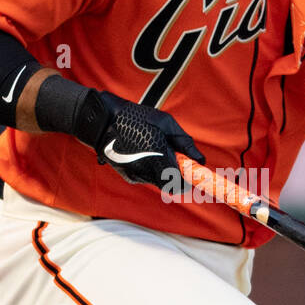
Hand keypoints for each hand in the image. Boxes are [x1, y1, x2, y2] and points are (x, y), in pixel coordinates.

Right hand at [74, 89, 204, 189]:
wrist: (103, 121)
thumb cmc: (136, 118)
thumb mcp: (165, 123)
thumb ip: (184, 143)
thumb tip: (201, 159)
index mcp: (158, 157)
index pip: (179, 184)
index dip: (189, 183)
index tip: (195, 177)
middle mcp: (146, 171)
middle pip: (169, 186)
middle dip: (177, 177)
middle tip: (178, 162)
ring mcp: (136, 175)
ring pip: (158, 181)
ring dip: (163, 171)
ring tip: (157, 150)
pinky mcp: (128, 176)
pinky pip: (146, 178)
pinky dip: (151, 170)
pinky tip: (144, 153)